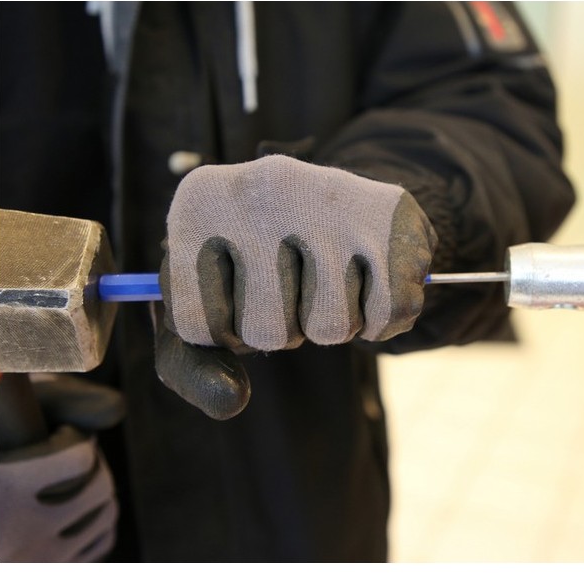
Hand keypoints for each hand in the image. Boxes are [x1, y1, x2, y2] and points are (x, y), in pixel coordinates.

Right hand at [0, 376, 124, 562]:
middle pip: (97, 486)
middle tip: (75, 448)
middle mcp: (27, 529)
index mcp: (5, 489)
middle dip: (94, 462)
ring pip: (103, 517)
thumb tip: (13, 375)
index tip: (60, 431)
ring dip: (100, 489)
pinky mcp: (45, 575)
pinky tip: (80, 506)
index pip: (76, 455)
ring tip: (79, 475)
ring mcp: (39, 559)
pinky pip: (96, 545)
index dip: (74, 438)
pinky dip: (98, 523)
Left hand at [153, 156, 435, 416]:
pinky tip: (365, 279)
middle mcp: (263, 184)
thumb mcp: (203, 308)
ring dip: (329, 321)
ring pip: (328, 329)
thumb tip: (232, 400)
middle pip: (265, 332)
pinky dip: (377, 321)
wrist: (331, 206)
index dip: (219, 329)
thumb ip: (191, 366)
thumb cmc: (249, 267)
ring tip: (324, 275)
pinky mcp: (391, 217)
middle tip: (286, 281)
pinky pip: (385, 318)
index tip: (229, 285)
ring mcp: (331, 197)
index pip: (196, 326)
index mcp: (202, 202)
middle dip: (280, 327)